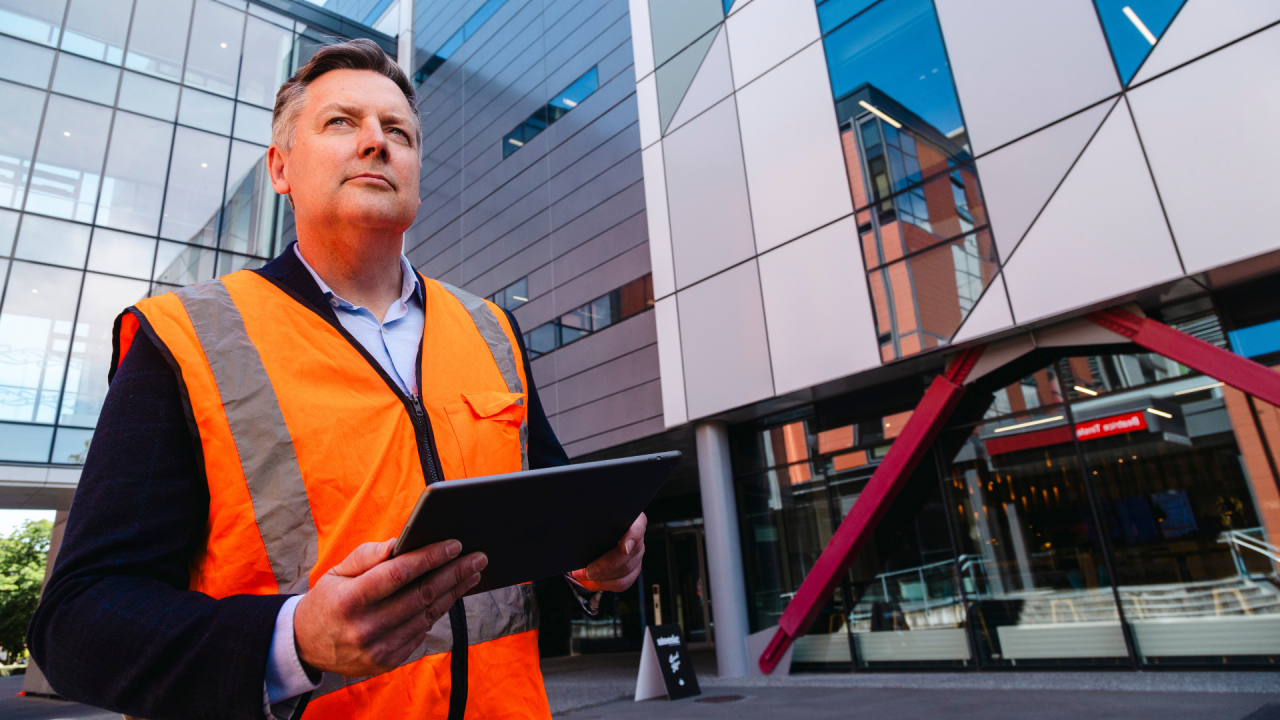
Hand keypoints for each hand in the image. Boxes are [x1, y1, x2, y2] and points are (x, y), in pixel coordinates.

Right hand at [293, 538, 486, 676]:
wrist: (307, 645)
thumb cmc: (328, 600)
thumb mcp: (337, 572)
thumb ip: (367, 556)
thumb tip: (400, 542)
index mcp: (350, 600)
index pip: (398, 574)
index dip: (429, 557)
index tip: (454, 544)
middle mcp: (365, 628)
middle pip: (421, 595)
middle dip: (454, 573)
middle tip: (477, 557)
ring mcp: (378, 649)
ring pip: (427, 615)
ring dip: (454, 592)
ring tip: (471, 573)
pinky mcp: (388, 661)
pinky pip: (421, 633)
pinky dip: (437, 612)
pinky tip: (451, 595)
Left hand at [570, 512, 645, 592]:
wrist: (597, 530)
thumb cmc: (596, 523)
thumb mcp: (594, 519)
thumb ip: (593, 524)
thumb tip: (581, 535)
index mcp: (633, 521)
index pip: (637, 529)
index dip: (632, 538)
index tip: (623, 547)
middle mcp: (637, 540)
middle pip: (629, 556)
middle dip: (606, 566)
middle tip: (587, 570)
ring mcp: (636, 557)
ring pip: (625, 573)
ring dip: (601, 578)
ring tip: (582, 576)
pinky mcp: (631, 571)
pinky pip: (621, 583)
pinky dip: (603, 585)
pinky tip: (588, 582)